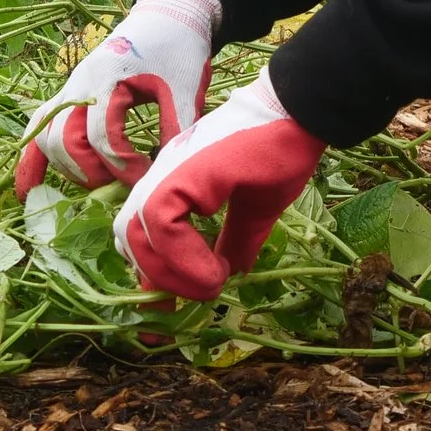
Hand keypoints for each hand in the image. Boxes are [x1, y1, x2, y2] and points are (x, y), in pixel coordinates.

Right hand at [16, 0, 220, 196]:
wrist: (167, 15)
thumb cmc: (178, 49)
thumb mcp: (184, 86)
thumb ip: (176, 126)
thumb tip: (166, 173)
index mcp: (108, 78)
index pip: (102, 137)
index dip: (122, 166)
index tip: (145, 178)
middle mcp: (80, 83)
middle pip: (65, 140)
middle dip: (91, 171)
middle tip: (121, 182)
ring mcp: (70, 87)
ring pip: (46, 137)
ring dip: (68, 167)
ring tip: (99, 180)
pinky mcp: (69, 93)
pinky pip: (40, 125)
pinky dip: (32, 158)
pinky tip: (27, 189)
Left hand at [114, 66, 324, 300]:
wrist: (301, 112)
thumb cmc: (281, 151)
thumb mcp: (256, 209)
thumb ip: (236, 239)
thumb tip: (229, 272)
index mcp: (176, 184)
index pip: (142, 236)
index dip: (151, 279)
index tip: (165, 318)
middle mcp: (163, 177)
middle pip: (128, 239)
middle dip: (159, 279)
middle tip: (199, 295)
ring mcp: (170, 172)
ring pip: (137, 234)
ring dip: (171, 272)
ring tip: (211, 284)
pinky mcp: (185, 172)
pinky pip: (163, 223)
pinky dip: (183, 256)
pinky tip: (216, 271)